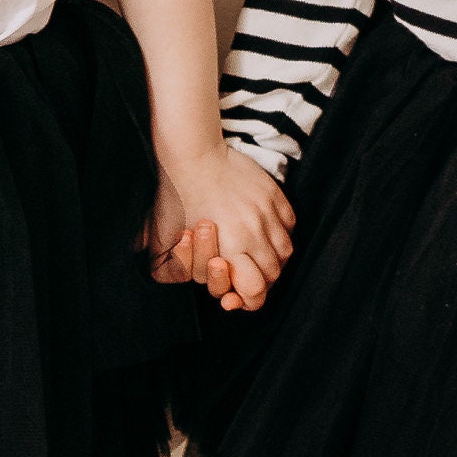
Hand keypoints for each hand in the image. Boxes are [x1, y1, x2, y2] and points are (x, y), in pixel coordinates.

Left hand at [154, 141, 293, 310]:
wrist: (194, 156)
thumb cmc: (176, 199)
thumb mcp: (167, 240)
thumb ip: (178, 268)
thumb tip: (192, 285)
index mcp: (230, 249)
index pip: (255, 292)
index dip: (247, 300)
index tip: (234, 298)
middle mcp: (254, 234)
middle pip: (273, 274)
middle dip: (258, 281)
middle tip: (243, 277)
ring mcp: (267, 214)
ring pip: (285, 252)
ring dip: (272, 259)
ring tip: (254, 256)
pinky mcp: (274, 195)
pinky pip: (289, 225)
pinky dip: (280, 234)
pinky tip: (264, 233)